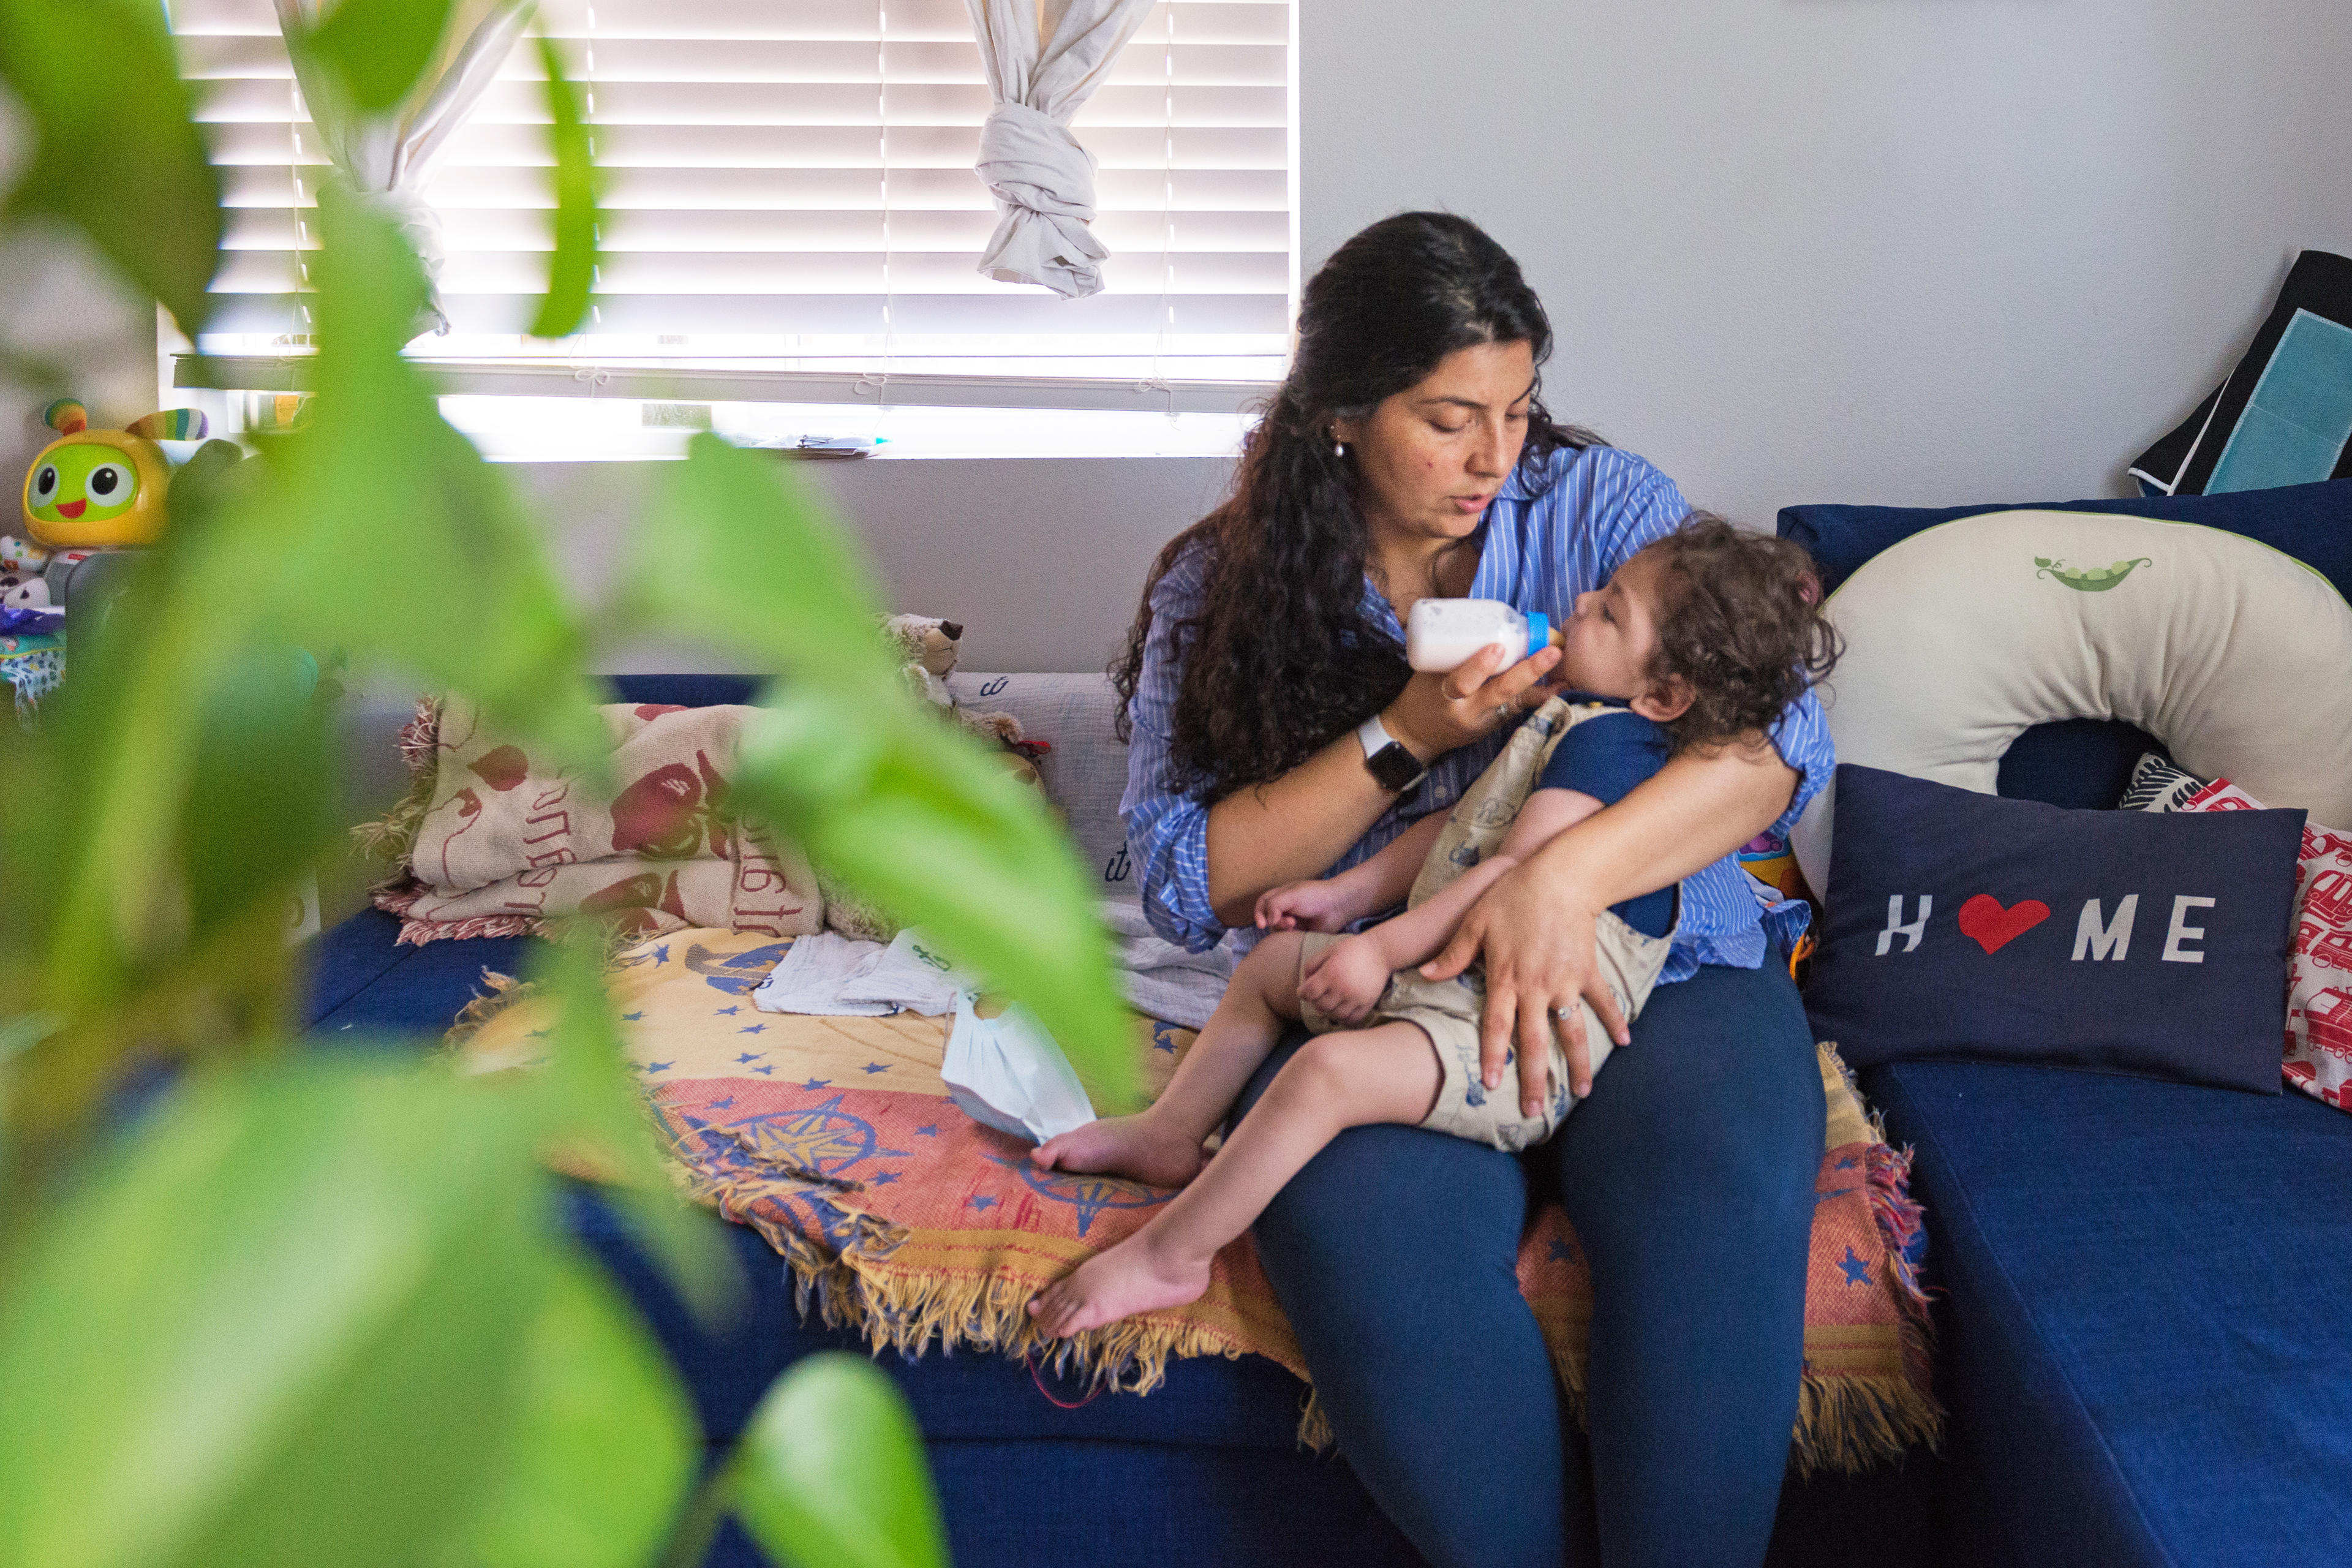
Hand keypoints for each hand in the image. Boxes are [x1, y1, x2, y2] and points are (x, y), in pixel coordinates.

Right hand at [1256, 877, 1364, 932]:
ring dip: (1283, 928)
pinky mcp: (1300, 932)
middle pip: (1268, 918)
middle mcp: (1285, 908)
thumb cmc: (1315, 896)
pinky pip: (1288, 938)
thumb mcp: (1291, 895)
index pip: (1262, 903)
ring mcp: (1293, 921)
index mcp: (1281, 895)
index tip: (1262, 924)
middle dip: (1275, 922)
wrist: (1337, 906)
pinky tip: (1299, 933)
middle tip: (1289, 922)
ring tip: (1295, 925)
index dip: (1258, 913)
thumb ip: (1274, 904)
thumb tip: (1267, 922)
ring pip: (1277, 929)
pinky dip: (1290, 936)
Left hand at [1299, 934, 1392, 1025]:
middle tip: (1318, 995)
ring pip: (1335, 1016)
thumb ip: (1312, 964)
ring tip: (1331, 1002)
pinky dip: (1345, 1018)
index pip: (1308, 993)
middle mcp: (1342, 988)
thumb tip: (1305, 981)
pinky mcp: (1367, 1004)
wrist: (1381, 951)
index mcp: (1330, 974)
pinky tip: (1343, 1009)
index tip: (1303, 992)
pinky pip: (1352, 1019)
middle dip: (1315, 1001)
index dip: (1302, 993)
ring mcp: (1355, 998)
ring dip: (1330, 1011)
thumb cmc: (1352, 948)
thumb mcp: (1329, 950)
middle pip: (1320, 1006)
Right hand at [1383, 644, 1564, 758]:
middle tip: (1551, 652)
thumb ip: (1455, 653)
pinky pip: (1520, 709)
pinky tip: (1560, 686)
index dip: (1479, 665)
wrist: (1417, 733)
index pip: (1462, 681)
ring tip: (1564, 670)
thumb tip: (1488, 621)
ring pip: (1516, 701)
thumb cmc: (1424, 693)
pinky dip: (1540, 697)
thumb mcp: (1430, 672)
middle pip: (1500, 692)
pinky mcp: (1495, 726)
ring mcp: (1484, 721)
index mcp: (1446, 694)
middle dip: (1528, 671)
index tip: (1497, 647)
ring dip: (1542, 684)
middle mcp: (1468, 710)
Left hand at [1421, 857, 1629, 1117]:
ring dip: (1578, 1064)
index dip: (1494, 1057)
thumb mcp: (1475, 921)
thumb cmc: (1513, 895)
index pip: (1496, 1026)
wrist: (1560, 876)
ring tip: (1581, 1093)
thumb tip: (1426, 975)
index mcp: (1506, 978)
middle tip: (1534, 1112)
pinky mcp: (1587, 970)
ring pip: (1572, 1031)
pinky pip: (1602, 1001)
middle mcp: (1536, 987)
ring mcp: (1565, 981)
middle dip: (1535, 1079)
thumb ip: (1453, 954)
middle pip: (1534, 1041)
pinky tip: (1624, 1043)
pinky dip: (1615, 1020)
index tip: (1491, 1086)